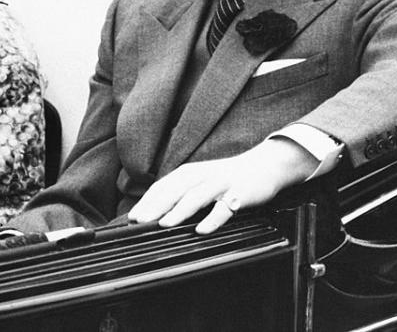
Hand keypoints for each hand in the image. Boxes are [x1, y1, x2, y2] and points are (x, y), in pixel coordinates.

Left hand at [127, 138, 315, 233]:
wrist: (263, 166)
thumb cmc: (225, 179)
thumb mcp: (200, 182)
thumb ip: (180, 194)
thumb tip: (155, 212)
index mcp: (189, 174)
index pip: (163, 187)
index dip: (147, 202)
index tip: (132, 218)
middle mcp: (201, 176)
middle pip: (174, 191)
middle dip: (156, 206)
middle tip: (140, 222)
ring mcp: (220, 184)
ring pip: (196, 197)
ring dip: (180, 210)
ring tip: (165, 224)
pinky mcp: (240, 193)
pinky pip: (225, 208)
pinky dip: (213, 218)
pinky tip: (202, 230)